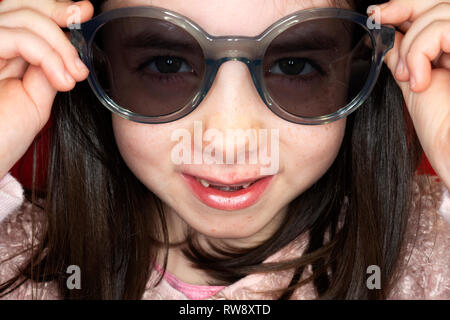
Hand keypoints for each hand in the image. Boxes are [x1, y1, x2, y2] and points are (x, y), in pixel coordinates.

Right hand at [0, 0, 92, 178]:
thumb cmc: (3, 137)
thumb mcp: (36, 99)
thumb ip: (48, 70)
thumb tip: (67, 51)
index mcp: (3, 53)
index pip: (25, 14)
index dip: (55, 8)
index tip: (84, 12)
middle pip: (21, 5)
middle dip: (59, 14)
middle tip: (82, 32)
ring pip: (22, 18)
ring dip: (59, 46)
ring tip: (73, 76)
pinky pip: (14, 38)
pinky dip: (47, 55)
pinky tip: (62, 80)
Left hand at [369, 0, 449, 189]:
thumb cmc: (442, 129)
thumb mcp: (416, 84)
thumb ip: (408, 57)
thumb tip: (388, 35)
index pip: (437, 10)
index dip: (408, 6)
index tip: (379, 14)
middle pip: (441, 2)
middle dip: (404, 6)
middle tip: (379, 18)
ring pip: (441, 12)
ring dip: (412, 44)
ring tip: (410, 77)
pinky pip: (443, 29)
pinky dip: (420, 51)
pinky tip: (419, 80)